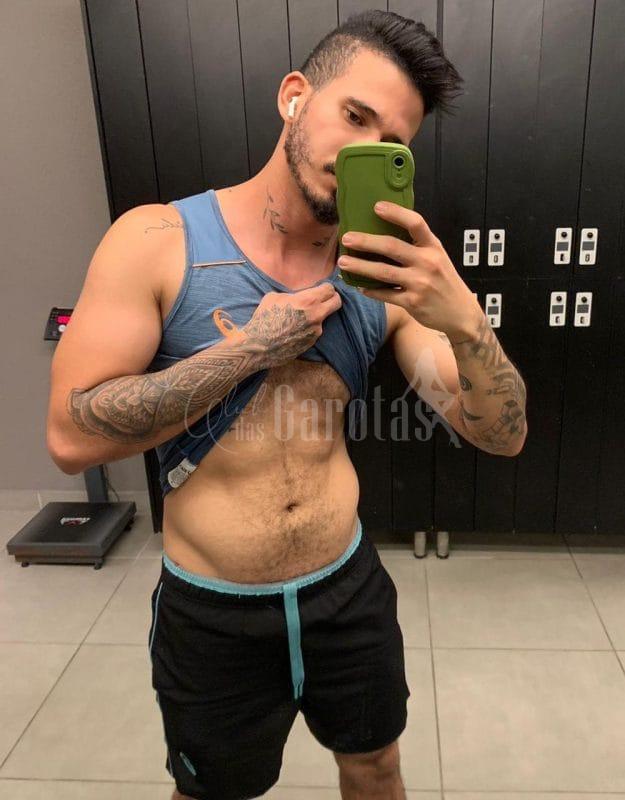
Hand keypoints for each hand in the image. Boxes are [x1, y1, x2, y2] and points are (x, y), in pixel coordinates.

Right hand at [241, 283, 341, 367]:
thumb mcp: (275, 297)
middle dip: (332, 298)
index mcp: (309, 301)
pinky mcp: (311, 343)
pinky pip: (314, 331)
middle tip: (323, 299)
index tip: (320, 288)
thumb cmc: (264, 318)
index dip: (325, 287)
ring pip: (324, 318)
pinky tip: (294, 330)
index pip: (330, 289)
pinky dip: (308, 328)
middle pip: (337, 302)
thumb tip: (297, 296)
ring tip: (299, 318)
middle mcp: (317, 316)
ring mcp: (316, 331)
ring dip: (316, 316)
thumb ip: (292, 295)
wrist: (259, 345)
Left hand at [337, 202, 482, 339]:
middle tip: (347, 238)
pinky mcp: (413, 302)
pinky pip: (385, 294)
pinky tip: (360, 286)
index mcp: (434, 247)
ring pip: (383, 272)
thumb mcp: (438, 258)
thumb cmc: (444, 283)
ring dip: (360, 266)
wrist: (461, 314)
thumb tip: (386, 236)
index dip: (396, 213)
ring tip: (343, 262)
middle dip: (366, 241)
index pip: (416, 223)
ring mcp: (420, 283)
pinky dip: (370, 290)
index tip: (376, 206)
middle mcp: (428, 262)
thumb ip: (418, 247)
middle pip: (391, 246)